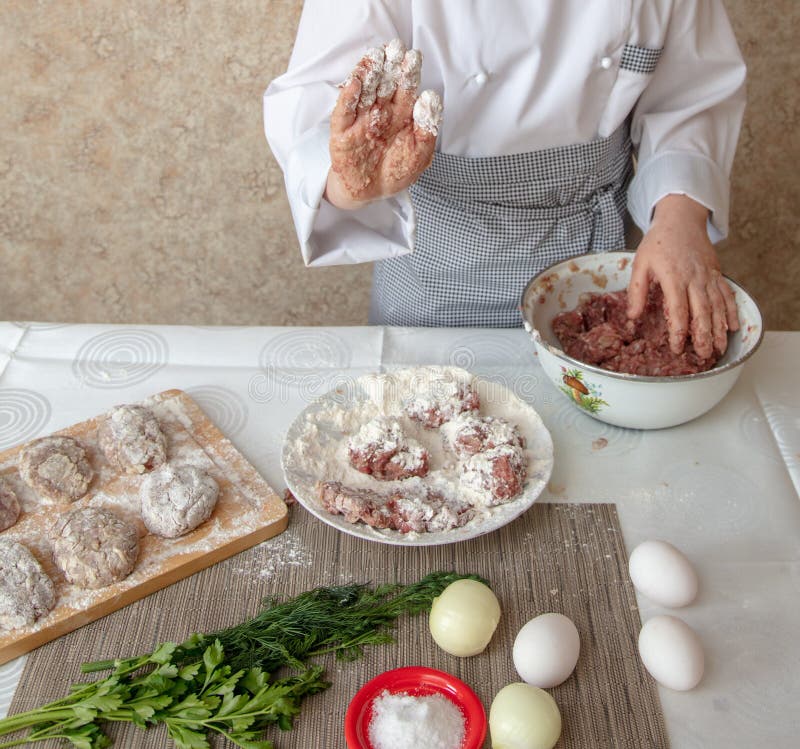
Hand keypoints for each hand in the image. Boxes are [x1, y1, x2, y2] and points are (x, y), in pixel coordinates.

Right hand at [325, 40, 442, 208]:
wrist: (369, 194)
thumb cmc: (395, 173)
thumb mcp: (421, 155)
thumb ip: (428, 128)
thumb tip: (430, 98)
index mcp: (401, 115)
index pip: (405, 88)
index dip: (408, 72)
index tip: (413, 57)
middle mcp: (380, 112)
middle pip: (384, 83)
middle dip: (389, 65)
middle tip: (394, 48)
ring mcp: (360, 120)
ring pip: (363, 91)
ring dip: (368, 72)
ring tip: (375, 57)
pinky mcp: (342, 132)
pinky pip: (344, 112)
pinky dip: (348, 97)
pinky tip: (354, 83)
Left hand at [627, 194, 739, 357]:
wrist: (681, 220)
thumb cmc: (658, 242)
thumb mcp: (640, 264)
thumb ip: (637, 291)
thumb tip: (632, 317)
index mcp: (673, 277)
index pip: (678, 310)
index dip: (678, 331)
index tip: (677, 347)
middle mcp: (694, 278)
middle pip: (702, 312)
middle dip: (703, 336)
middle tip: (702, 355)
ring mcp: (708, 276)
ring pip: (717, 306)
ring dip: (718, 329)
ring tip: (718, 348)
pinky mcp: (717, 273)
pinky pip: (726, 294)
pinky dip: (731, 311)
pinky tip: (732, 327)